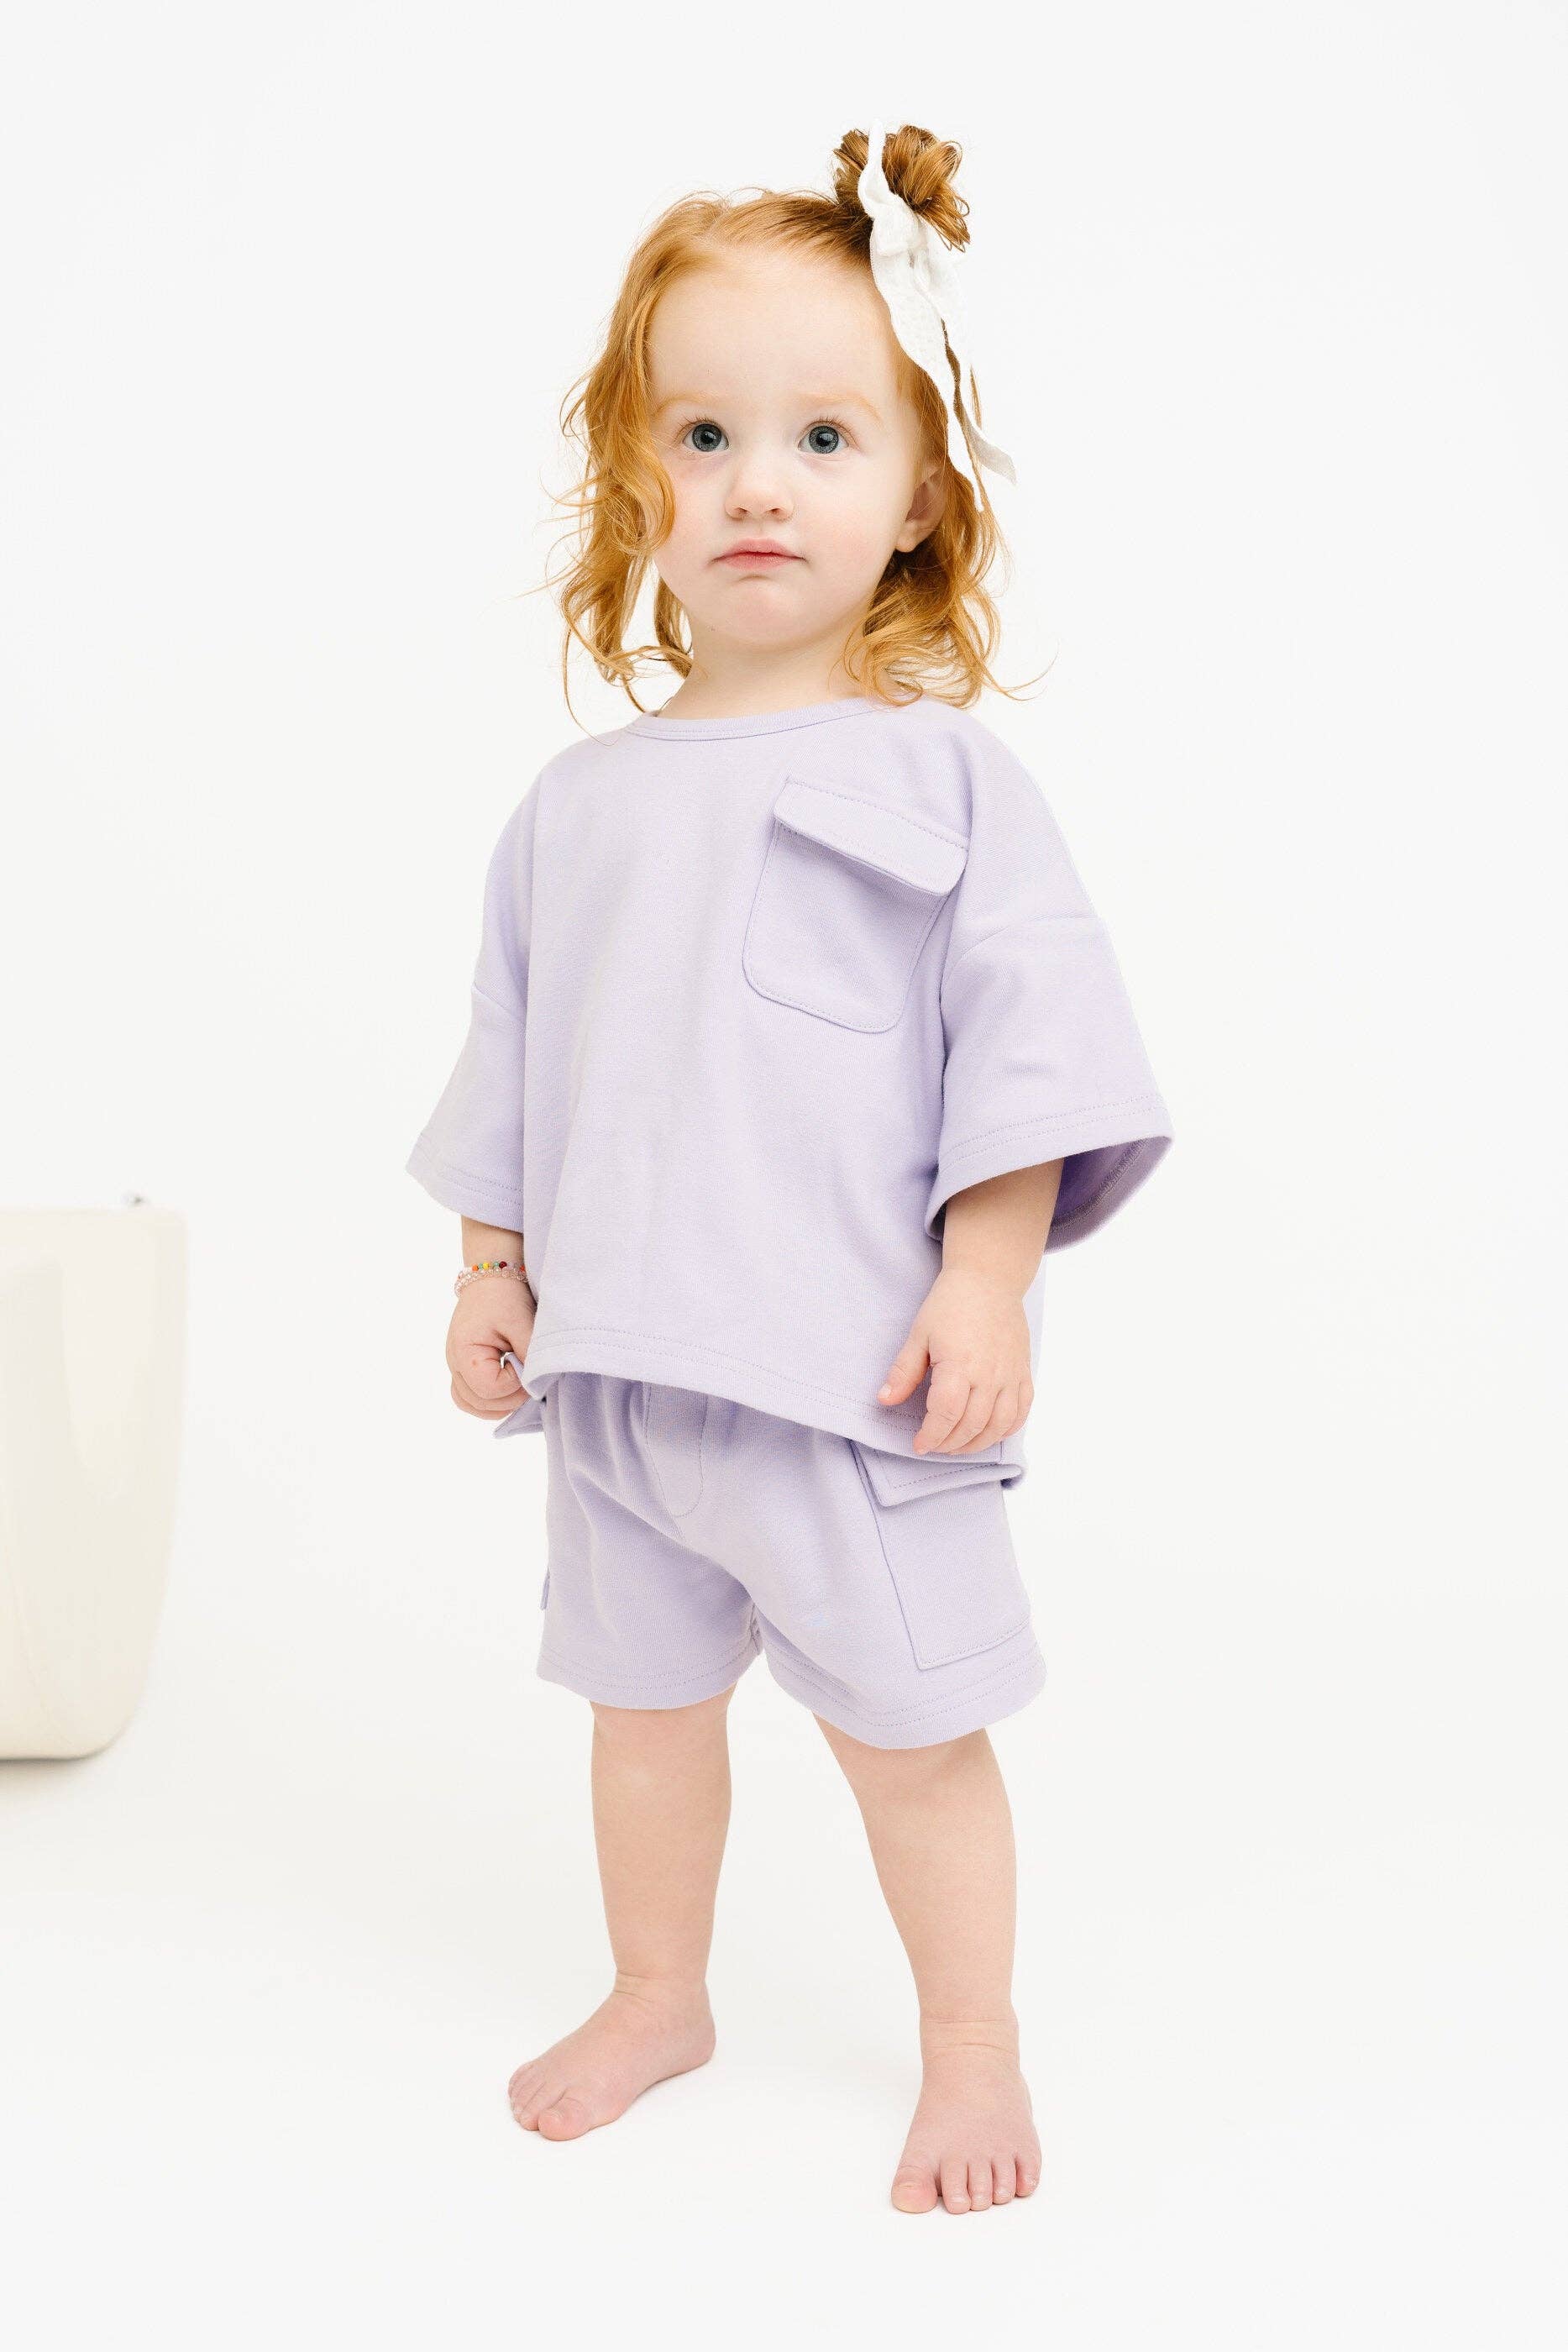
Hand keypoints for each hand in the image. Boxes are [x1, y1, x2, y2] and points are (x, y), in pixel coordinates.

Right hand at [446, 1274, 537, 1420]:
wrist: (491, 1277)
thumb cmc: (505, 1296)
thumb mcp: (522, 1321)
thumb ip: (529, 1354)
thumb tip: (536, 1383)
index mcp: (465, 1350)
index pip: (489, 1389)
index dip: (514, 1385)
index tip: (527, 1365)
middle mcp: (454, 1362)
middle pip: (478, 1402)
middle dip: (509, 1398)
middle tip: (530, 1381)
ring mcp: (456, 1366)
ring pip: (470, 1404)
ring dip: (498, 1406)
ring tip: (519, 1391)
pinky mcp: (463, 1367)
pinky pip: (468, 1397)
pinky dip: (487, 1402)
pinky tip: (507, 1394)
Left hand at [876, 1266, 1032, 1454]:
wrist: (989, 1280)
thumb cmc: (951, 1304)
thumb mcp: (919, 1334)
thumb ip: (904, 1371)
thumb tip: (885, 1400)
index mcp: (959, 1363)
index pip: (946, 1413)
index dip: (931, 1435)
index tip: (918, 1444)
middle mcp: (989, 1374)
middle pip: (972, 1425)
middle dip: (949, 1443)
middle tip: (934, 1445)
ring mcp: (1011, 1375)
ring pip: (999, 1425)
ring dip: (977, 1444)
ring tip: (957, 1445)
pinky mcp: (1023, 1372)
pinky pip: (1021, 1412)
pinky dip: (1006, 1430)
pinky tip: (989, 1433)